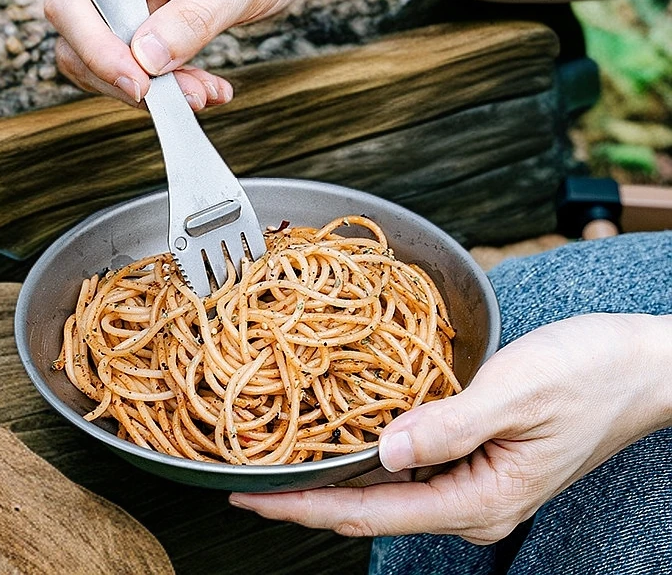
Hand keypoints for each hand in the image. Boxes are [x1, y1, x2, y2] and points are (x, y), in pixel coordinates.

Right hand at [44, 0, 353, 107]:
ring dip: (151, 84)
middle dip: (127, 74)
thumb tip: (146, 59)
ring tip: (204, 93)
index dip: (97, 45)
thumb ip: (195, 18)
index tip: (140, 83)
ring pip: (108, 52)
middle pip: (80, 30)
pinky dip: (168, 80)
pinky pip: (139, 57)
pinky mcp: (149, 10)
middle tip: (184, 97)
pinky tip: (205, 86)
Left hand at [229, 314, 671, 543]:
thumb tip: (383, 452)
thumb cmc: (586, 375)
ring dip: (333, 479)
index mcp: (478, 499)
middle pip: (369, 510)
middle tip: (248, 484)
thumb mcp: (515, 393)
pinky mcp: (476, 463)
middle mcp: (470, 505)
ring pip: (385, 491)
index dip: (304, 509)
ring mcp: (473, 487)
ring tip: (279, 465)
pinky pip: (408, 469)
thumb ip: (448, 425)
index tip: (252, 500)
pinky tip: (341, 444)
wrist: (636, 368)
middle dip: (307, 500)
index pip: (370, 513)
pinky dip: (367, 460)